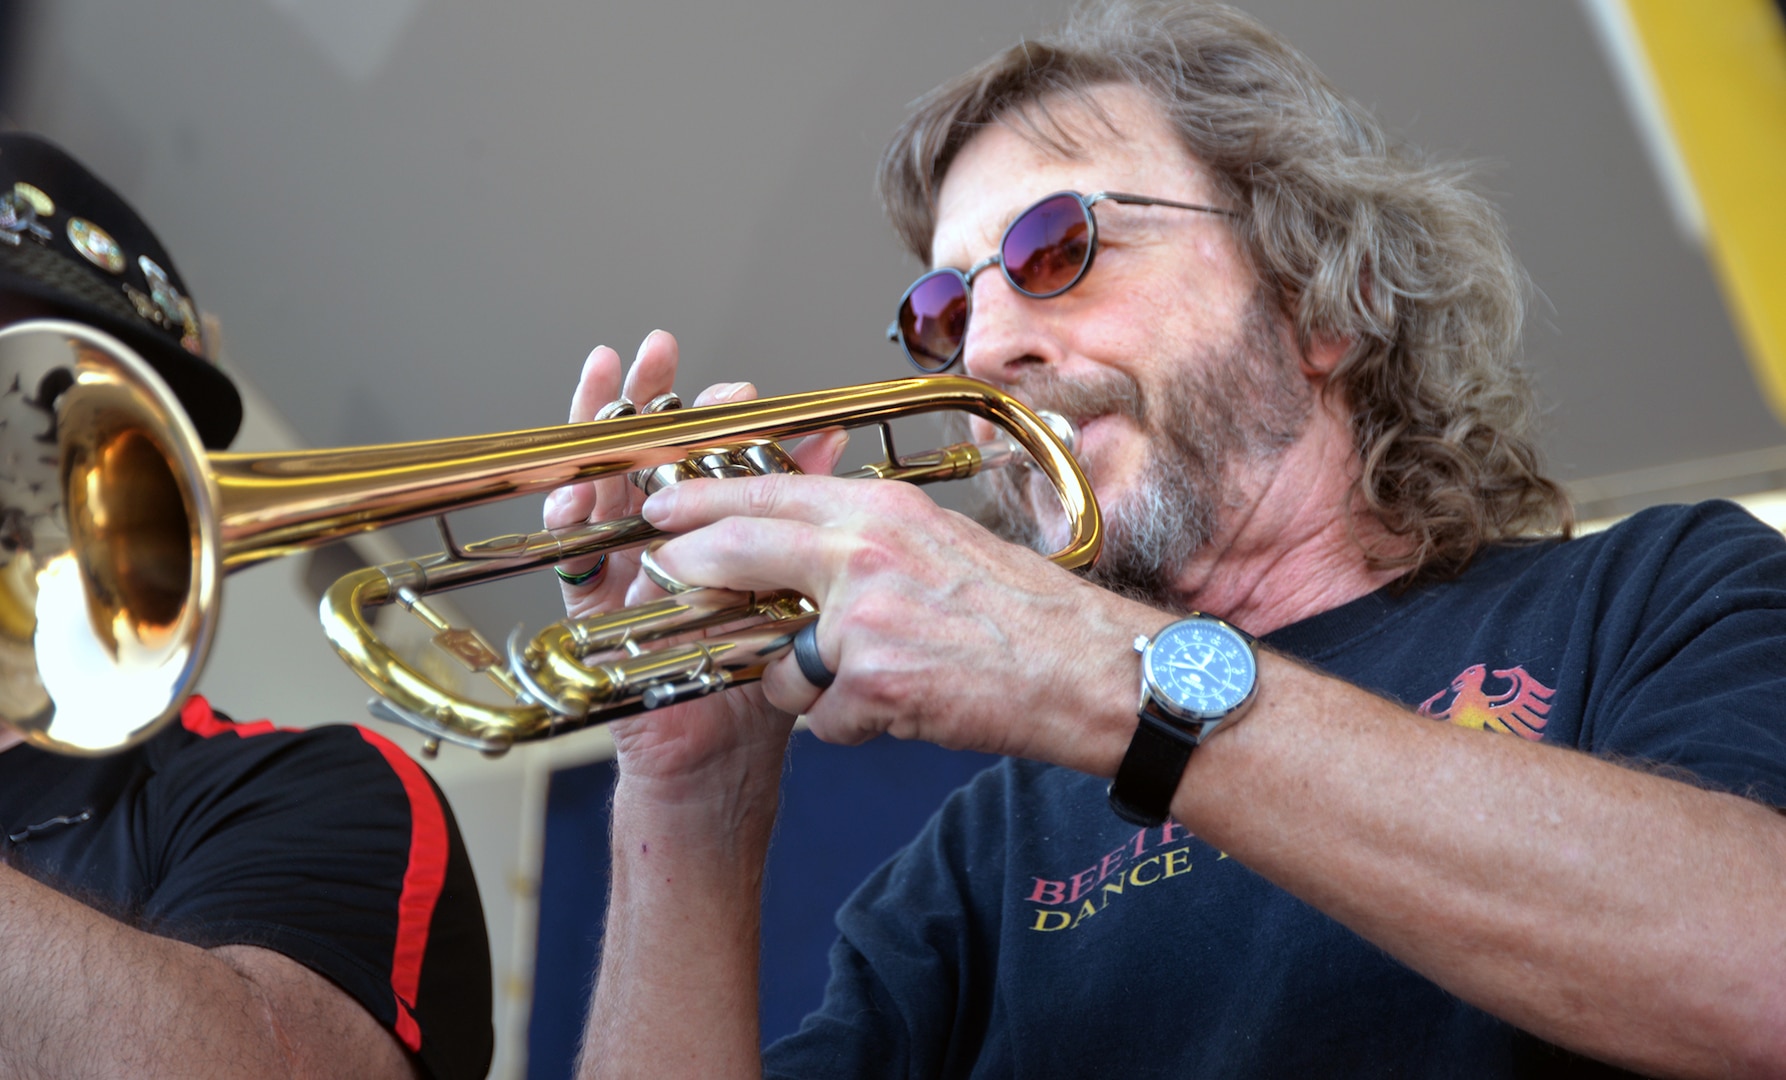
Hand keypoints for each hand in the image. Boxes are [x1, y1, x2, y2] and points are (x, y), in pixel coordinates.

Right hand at [542, 331, 844, 799]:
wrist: (720, 763)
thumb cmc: (759, 680)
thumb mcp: (792, 587)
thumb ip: (803, 512)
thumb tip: (830, 437)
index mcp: (717, 532)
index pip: (710, 454)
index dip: (716, 416)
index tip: (734, 388)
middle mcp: (666, 540)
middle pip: (650, 451)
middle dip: (649, 398)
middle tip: (655, 354)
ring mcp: (626, 566)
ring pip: (605, 482)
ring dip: (600, 434)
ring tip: (609, 389)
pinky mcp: (596, 602)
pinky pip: (576, 548)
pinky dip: (574, 512)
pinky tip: (580, 483)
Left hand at [633, 461, 1153, 774]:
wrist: (1088, 671)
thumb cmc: (1028, 616)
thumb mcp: (941, 545)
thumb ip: (870, 544)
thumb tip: (810, 555)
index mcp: (883, 510)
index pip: (768, 491)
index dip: (703, 500)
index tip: (662, 507)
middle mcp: (864, 551)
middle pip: (737, 550)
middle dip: (690, 567)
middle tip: (664, 574)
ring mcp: (863, 617)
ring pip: (780, 660)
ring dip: (807, 685)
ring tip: (875, 684)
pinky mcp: (871, 682)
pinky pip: (824, 718)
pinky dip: (854, 726)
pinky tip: (905, 711)